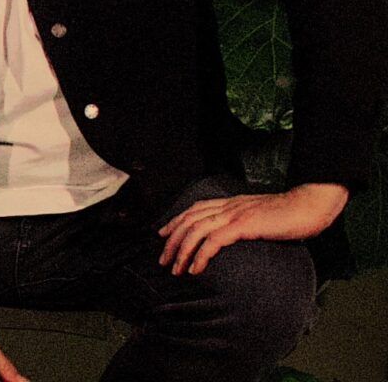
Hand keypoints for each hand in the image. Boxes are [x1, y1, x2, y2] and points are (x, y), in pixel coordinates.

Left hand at [157, 182, 346, 275]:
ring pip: (196, 230)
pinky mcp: (243, 225)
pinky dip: (201, 255)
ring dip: (182, 251)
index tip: (163, 235)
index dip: (176, 221)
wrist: (308, 205)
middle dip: (172, 240)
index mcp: (230, 202)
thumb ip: (245, 222)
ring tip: (175, 269)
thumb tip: (237, 235)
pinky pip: (214, 240)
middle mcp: (227, 206)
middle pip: (189, 220)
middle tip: (163, 259)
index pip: (194, 209)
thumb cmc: (290, 214)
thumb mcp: (261, 216)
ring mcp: (234, 214)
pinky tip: (195, 268)